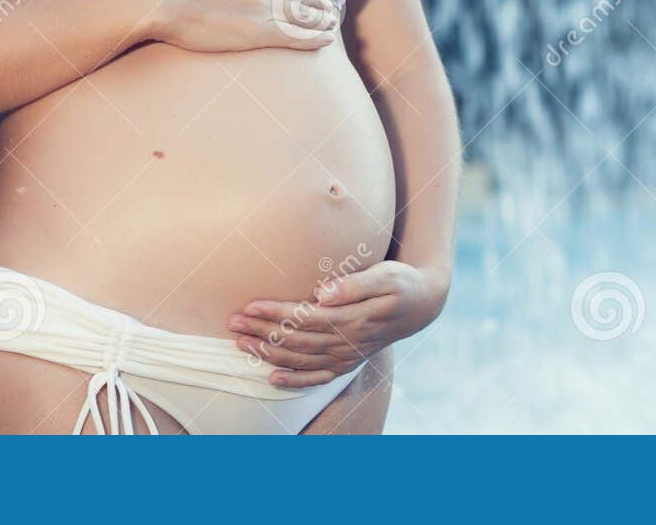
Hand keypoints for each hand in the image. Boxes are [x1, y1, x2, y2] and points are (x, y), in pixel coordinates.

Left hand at [225, 260, 450, 386]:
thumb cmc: (401, 283)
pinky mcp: (347, 362)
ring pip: (301, 359)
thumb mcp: (386, 275)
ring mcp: (347, 357)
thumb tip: (323, 291)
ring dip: (268, 353)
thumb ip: (355, 284)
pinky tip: (271, 378)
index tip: (249, 304)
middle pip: (296, 340)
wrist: (422, 304)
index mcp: (354, 319)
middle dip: (262, 331)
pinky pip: (317, 378)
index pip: (305, 318)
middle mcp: (348, 343)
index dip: (275, 313)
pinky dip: (294, 380)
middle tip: (233, 321)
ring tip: (240, 342)